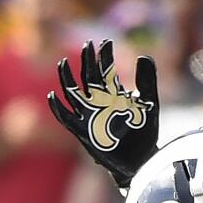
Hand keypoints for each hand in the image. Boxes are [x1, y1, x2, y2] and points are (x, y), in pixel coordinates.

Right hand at [48, 40, 159, 189]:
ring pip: (73, 94)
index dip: (104, 57)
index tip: (106, 42)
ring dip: (67, 79)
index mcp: (113, 95)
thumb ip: (148, 81)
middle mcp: (99, 103)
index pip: (105, 70)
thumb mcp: (149, 104)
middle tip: (88, 45)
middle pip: (88, 78)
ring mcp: (90, 116)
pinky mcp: (84, 132)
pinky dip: (58, 109)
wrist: (141, 160)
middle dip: (87, 62)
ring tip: (62, 63)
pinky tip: (53, 96)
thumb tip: (144, 56)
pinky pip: (67, 119)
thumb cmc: (144, 133)